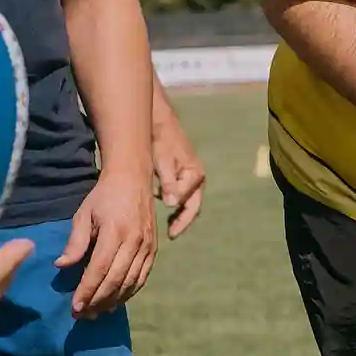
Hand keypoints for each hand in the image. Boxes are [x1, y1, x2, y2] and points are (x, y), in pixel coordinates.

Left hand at [58, 170, 156, 318]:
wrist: (134, 178)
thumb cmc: (104, 196)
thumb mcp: (84, 214)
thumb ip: (75, 242)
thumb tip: (62, 266)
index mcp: (115, 231)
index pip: (99, 269)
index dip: (87, 291)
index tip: (75, 307)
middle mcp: (134, 241)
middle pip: (116, 280)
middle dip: (97, 301)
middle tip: (82, 315)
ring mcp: (147, 246)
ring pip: (130, 283)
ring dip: (113, 301)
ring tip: (97, 313)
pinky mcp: (154, 250)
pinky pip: (142, 278)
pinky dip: (129, 293)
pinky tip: (116, 301)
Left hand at [151, 109, 205, 238]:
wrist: (158, 121)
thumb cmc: (161, 140)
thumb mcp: (163, 162)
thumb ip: (169, 182)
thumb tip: (172, 204)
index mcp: (196, 174)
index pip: (190, 202)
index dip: (179, 216)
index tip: (169, 230)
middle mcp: (197, 176)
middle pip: (193, 205)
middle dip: (183, 220)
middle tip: (172, 234)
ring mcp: (190, 175)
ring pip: (187, 200)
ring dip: (178, 213)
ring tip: (167, 226)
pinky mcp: (182, 173)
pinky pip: (181, 193)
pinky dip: (173, 202)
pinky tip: (161, 207)